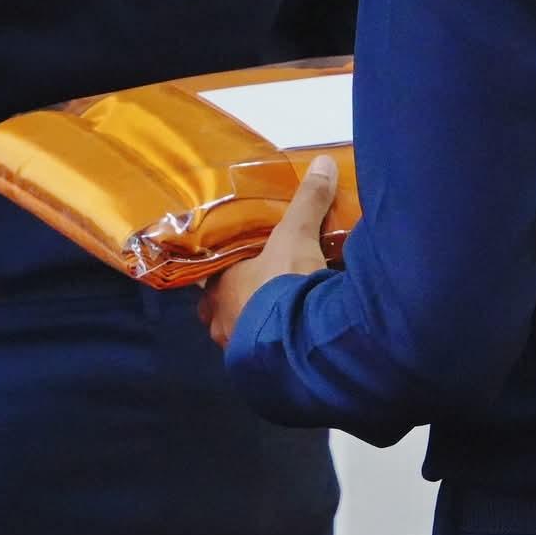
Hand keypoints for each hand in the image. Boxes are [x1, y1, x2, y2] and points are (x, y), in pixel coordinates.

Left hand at [199, 154, 339, 348]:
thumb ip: (308, 201)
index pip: (213, 276)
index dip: (228, 270)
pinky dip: (277, 347)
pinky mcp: (261, 371)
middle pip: (224, 308)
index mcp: (220, 288)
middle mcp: (221, 320)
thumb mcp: (298, 236)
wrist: (301, 342)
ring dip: (260, 325)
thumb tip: (322, 163)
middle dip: (242, 301)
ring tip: (286, 314)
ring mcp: (238, 349)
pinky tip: (296, 340)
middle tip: (267, 288)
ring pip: (242, 333)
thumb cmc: (284, 284)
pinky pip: (264, 356)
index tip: (245, 264)